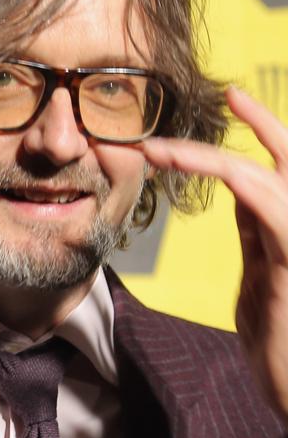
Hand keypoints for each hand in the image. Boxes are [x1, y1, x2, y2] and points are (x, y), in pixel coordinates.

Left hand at [142, 86, 287, 421]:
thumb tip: (241, 195)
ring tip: (161, 149)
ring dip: (209, 157)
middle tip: (228, 92)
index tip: (234, 100)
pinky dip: (232, 179)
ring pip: (267, 176)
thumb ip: (257, 235)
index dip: (264, 130)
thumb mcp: (261, 279)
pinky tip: (196, 167)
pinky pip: (268, 207)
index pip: (281, 168)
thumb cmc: (280, 345)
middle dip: (263, 122)